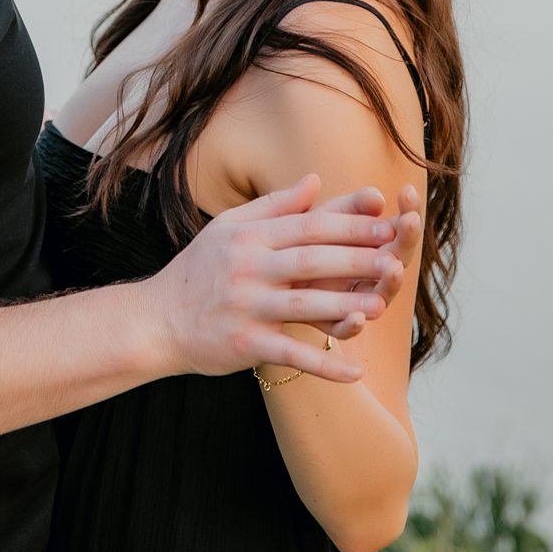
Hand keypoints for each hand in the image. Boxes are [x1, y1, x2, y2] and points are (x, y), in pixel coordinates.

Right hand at [139, 174, 399, 382]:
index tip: (387, 222)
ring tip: (382, 308)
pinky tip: (356, 371)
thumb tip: (315, 180)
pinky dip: (324, 365)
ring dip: (345, 308)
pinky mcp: (244, 345)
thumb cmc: (199, 270)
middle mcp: (248, 269)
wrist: (156, 320)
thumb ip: (274, 207)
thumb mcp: (230, 228)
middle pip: (311, 261)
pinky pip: (290, 355)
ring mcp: (246, 307)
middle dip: (356, 259)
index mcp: (250, 238)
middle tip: (396, 259)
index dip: (350, 224)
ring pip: (303, 306)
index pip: (308, 226)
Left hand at [297, 184, 423, 336]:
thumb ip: (349, 207)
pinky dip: (352, 324)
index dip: (407, 208)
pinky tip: (355, 318)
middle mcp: (371, 272)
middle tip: (410, 221)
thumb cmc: (299, 240)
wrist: (269, 279)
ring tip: (393, 268)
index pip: (398, 225)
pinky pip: (344, 328)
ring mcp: (354, 300)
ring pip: (381, 294)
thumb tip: (375, 195)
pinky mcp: (330, 323)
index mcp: (372, 242)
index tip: (407, 190)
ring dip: (390, 282)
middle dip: (406, 238)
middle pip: (397, 256)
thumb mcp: (322, 218)